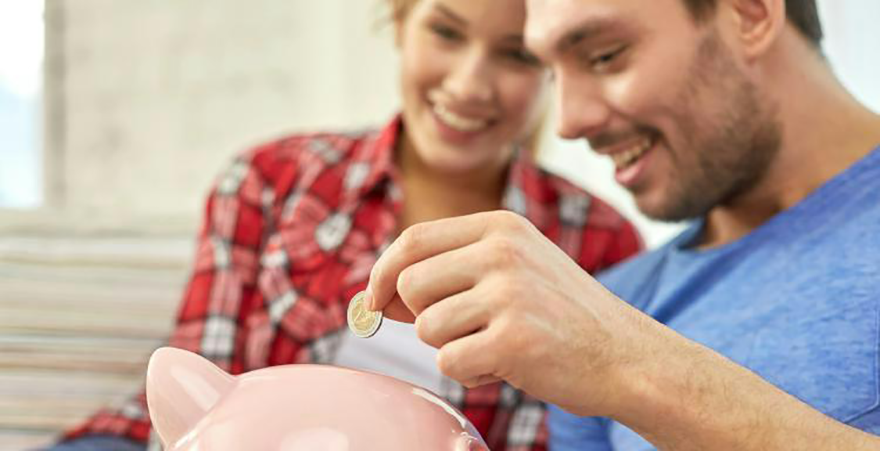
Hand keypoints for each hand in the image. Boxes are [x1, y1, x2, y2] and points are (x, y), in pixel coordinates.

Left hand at [365, 211, 654, 415]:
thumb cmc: (559, 316)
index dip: (384, 271)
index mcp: (500, 227)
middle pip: (410, 284)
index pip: (413, 239)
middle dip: (421, 318)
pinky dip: (469, 374)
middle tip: (462, 330)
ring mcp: (509, 293)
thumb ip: (447, 274)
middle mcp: (502, 251)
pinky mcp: (514, 339)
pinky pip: (449, 363)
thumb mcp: (511, 272)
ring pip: (426, 327)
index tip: (375, 299)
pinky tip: (506, 366)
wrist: (625, 355)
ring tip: (494, 346)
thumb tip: (372, 297)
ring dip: (450, 348)